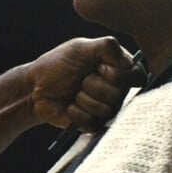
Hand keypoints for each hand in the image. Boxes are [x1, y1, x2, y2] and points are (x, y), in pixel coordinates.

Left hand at [27, 37, 144, 131]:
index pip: (136, 75)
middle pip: (120, 94)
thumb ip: (107, 47)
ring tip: (74, 92)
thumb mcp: (80, 48)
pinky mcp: (95, 124)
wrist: (35, 88)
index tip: (99, 67)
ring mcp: (107, 108)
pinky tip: (70, 106)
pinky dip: (77, 113)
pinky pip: (94, 123)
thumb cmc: (57, 65)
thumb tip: (130, 62)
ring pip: (107, 110)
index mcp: (118, 68)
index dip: (118, 74)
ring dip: (84, 99)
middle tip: (81, 79)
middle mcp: (117, 89)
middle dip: (94, 85)